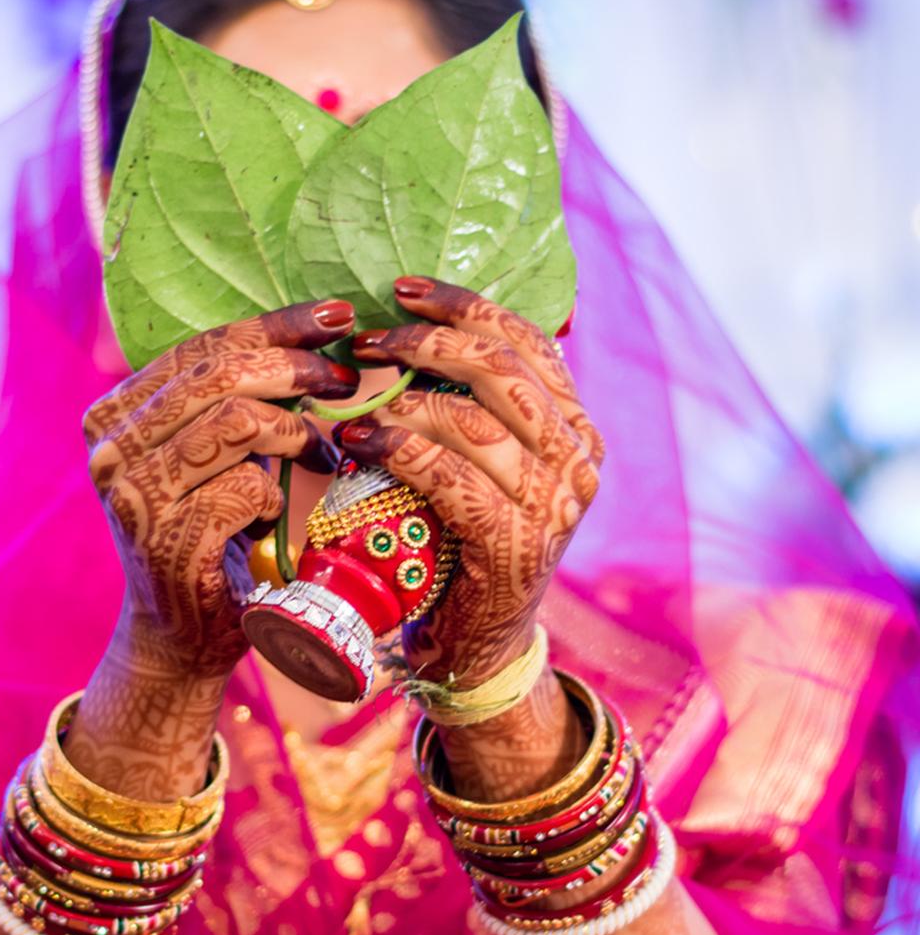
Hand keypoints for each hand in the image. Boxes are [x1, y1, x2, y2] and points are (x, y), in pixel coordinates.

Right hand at [83, 300, 357, 681]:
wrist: (179, 637)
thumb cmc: (205, 536)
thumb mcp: (203, 457)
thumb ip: (223, 403)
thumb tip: (307, 335)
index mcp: (113, 416)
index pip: (200, 348)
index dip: (275, 326)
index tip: (336, 317)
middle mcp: (110, 450)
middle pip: (219, 375)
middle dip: (295, 369)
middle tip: (344, 379)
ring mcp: (134, 495)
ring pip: (238, 423)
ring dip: (293, 435)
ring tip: (315, 454)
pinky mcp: (166, 539)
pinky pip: (248, 487)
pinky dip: (275, 498)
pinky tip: (270, 519)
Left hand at [340, 277, 604, 689]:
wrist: (480, 645)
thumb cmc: (468, 546)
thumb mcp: (488, 467)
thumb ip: (478, 410)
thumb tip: (421, 334)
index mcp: (578, 430)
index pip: (529, 343)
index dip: (466, 307)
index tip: (405, 289)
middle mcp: (578, 462)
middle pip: (502, 370)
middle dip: (428, 343)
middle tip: (370, 340)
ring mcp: (553, 506)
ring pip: (472, 421)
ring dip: (402, 402)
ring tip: (355, 401)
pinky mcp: (515, 544)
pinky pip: (450, 476)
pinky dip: (398, 451)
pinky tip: (360, 443)